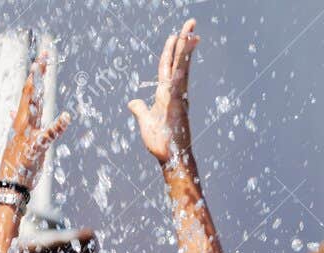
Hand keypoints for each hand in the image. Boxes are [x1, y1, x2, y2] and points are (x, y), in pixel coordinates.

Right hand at [0, 48, 69, 190]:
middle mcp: (24, 123)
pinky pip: (48, 135)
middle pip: (31, 93)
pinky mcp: (35, 148)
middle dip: (36, 74)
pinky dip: (57, 126)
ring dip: (37, 90)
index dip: (35, 74)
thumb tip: (12, 109)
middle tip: (42, 54)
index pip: (29, 92)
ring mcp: (28, 134)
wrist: (11, 184)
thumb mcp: (18, 139)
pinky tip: (67, 118)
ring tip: (40, 73)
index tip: (41, 57)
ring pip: (33, 107)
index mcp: (22, 121)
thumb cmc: (17, 162)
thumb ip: (17, 122)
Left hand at [128, 19, 198, 164]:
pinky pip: (180, 76)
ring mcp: (178, 95)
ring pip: (182, 64)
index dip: (172, 50)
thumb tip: (133, 102)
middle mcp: (175, 91)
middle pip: (178, 60)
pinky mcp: (178, 100)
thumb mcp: (145, 121)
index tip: (177, 35)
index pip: (168, 66)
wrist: (172, 158)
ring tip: (191, 29)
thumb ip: (139, 109)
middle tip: (191, 22)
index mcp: (167, 93)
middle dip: (183, 40)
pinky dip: (183, 61)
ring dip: (185, 46)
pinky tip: (185, 48)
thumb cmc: (161, 143)